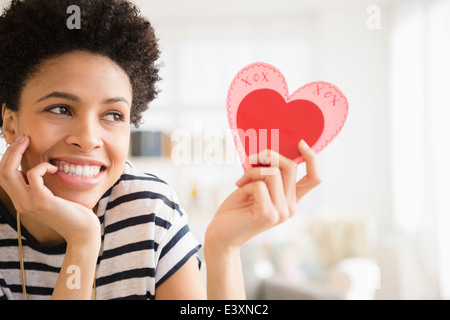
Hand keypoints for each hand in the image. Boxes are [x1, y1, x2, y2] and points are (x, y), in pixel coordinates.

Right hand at [0, 135, 99, 245]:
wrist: (83, 231)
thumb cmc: (73, 213)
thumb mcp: (51, 197)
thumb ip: (40, 186)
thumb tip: (35, 169)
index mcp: (21, 201)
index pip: (4, 176)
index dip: (9, 158)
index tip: (21, 143)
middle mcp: (21, 203)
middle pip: (2, 172)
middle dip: (10, 151)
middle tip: (23, 137)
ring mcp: (29, 203)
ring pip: (8, 172)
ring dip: (18, 152)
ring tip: (29, 142)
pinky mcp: (42, 201)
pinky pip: (33, 175)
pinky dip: (41, 166)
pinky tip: (53, 168)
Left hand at [205, 139, 320, 249]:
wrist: (221, 235)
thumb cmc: (235, 209)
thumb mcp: (256, 187)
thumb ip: (267, 175)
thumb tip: (270, 153)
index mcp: (290, 200)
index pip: (314, 179)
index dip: (312, 158)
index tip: (300, 143)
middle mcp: (290, 207)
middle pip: (290, 166)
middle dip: (268, 154)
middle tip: (250, 159)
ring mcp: (281, 212)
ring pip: (273, 173)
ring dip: (252, 171)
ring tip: (241, 181)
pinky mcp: (268, 214)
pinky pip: (259, 185)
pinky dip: (246, 183)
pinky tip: (239, 191)